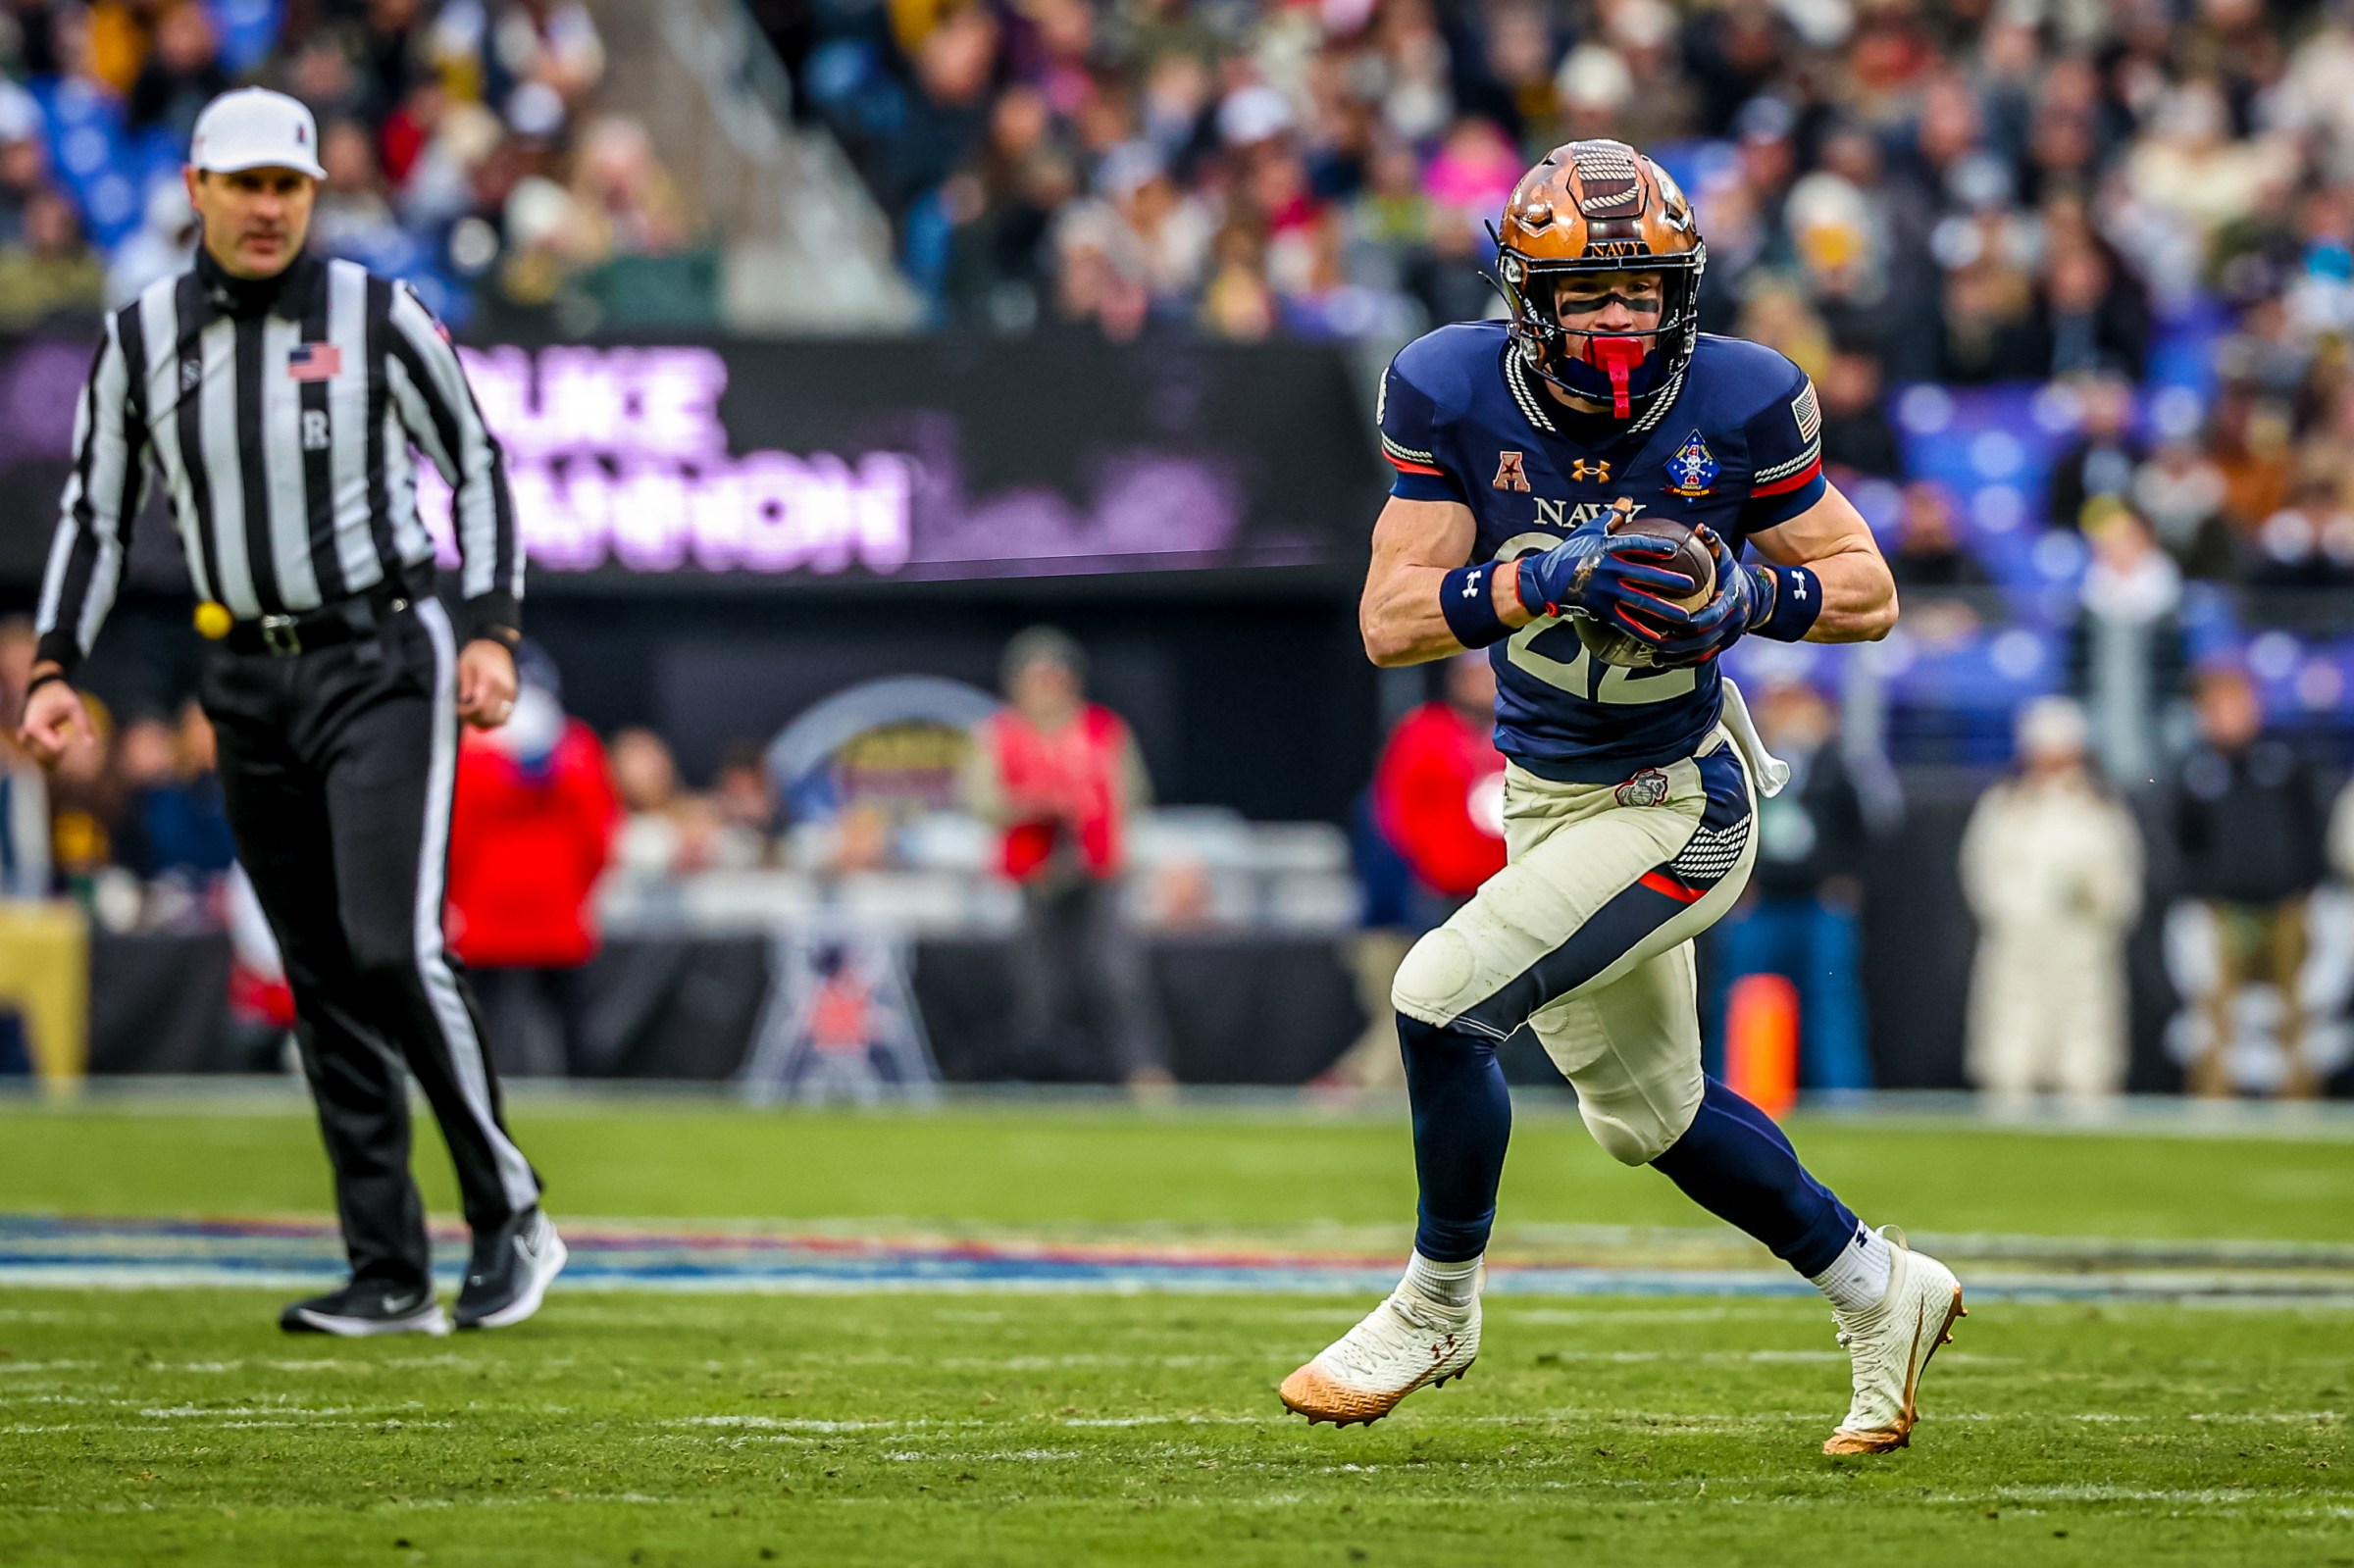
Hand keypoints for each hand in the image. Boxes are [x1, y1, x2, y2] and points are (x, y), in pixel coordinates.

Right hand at [15, 667, 86, 769]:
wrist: (46, 682)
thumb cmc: (62, 694)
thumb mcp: (76, 708)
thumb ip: (83, 726)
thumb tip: (90, 744)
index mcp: (35, 727)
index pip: (55, 747)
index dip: (64, 739)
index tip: (63, 728)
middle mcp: (29, 730)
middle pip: (51, 746)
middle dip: (60, 737)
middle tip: (59, 720)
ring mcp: (28, 728)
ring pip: (49, 742)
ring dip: (56, 733)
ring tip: (53, 716)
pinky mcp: (31, 727)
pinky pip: (40, 737)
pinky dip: (42, 735)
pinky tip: (28, 737)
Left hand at [456, 639, 518, 729]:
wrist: (498, 646)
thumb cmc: (478, 654)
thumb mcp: (465, 664)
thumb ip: (465, 684)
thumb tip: (464, 702)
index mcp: (491, 679)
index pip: (479, 706)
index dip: (466, 712)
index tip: (457, 709)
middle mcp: (505, 689)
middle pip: (489, 716)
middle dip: (473, 718)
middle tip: (462, 713)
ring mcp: (512, 694)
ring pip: (498, 720)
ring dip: (484, 722)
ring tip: (472, 716)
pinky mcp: (514, 698)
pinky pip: (504, 716)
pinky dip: (493, 720)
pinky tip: (482, 715)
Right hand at [1519, 504, 1707, 636]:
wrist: (1545, 580)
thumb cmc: (1570, 553)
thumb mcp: (1589, 532)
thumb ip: (1611, 517)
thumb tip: (1627, 501)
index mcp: (1607, 549)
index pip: (1635, 546)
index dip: (1654, 547)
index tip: (1673, 550)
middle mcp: (1608, 570)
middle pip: (1644, 576)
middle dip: (1668, 581)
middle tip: (1690, 585)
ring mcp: (1604, 592)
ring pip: (1639, 602)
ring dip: (1663, 610)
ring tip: (1684, 617)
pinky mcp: (1600, 609)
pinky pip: (1625, 622)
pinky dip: (1642, 631)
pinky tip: (1658, 637)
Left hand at [1648, 525, 1765, 663]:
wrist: (1754, 596)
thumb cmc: (1730, 573)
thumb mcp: (1725, 556)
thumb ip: (1714, 543)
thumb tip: (1702, 528)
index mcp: (1732, 602)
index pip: (1710, 617)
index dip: (1690, 623)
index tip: (1669, 622)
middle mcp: (1732, 624)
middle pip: (1704, 641)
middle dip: (1678, 645)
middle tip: (1654, 642)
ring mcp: (1729, 638)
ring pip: (1702, 654)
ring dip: (1678, 658)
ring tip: (1654, 656)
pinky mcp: (1722, 647)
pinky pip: (1702, 659)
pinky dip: (1683, 662)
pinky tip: (1663, 661)